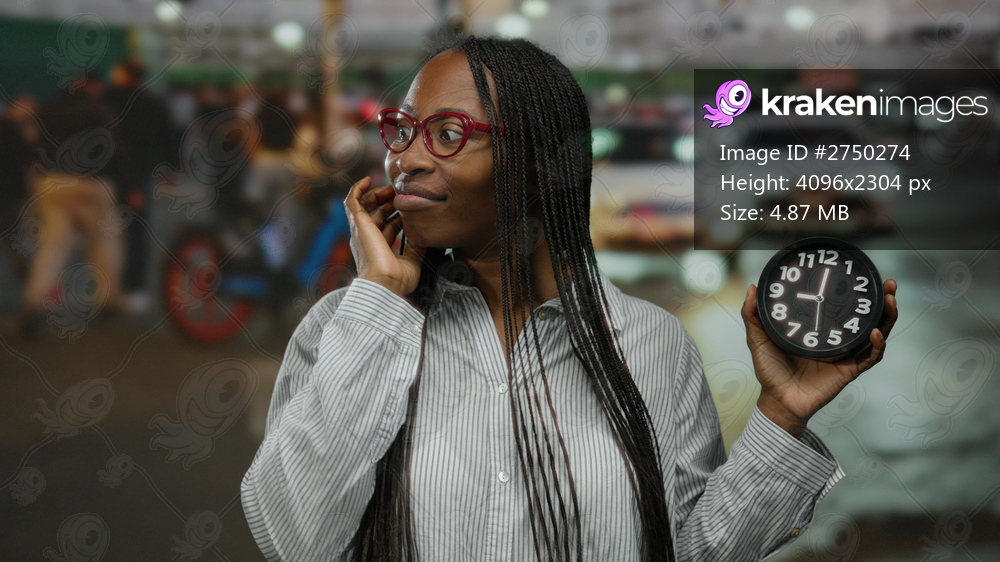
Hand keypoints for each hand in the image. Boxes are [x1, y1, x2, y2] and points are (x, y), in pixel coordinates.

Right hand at [344, 176, 425, 300]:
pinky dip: (358, 189)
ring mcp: (362, 230)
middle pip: (378, 213)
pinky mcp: (358, 223)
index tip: (411, 207)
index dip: (398, 215)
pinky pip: (352, 201)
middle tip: (404, 194)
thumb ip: (417, 245)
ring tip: (393, 188)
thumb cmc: (398, 279)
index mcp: (380, 248)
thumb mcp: (413, 259)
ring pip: (366, 205)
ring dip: (379, 194)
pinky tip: (368, 179)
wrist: (385, 282)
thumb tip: (426, 232)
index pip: (388, 226)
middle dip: (391, 202)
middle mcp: (368, 238)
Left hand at [741, 279, 898, 437]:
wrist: (777, 400)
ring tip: (889, 301)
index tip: (862, 274)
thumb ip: (753, 315)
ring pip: (875, 335)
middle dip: (883, 301)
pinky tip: (876, 333)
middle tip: (888, 284)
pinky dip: (877, 346)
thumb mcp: (759, 339)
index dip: (856, 292)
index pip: (843, 306)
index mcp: (820, 329)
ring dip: (886, 318)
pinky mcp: (848, 370)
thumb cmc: (770, 371)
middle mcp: (837, 340)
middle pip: (868, 318)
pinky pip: (869, 358)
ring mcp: (845, 355)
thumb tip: (752, 288)